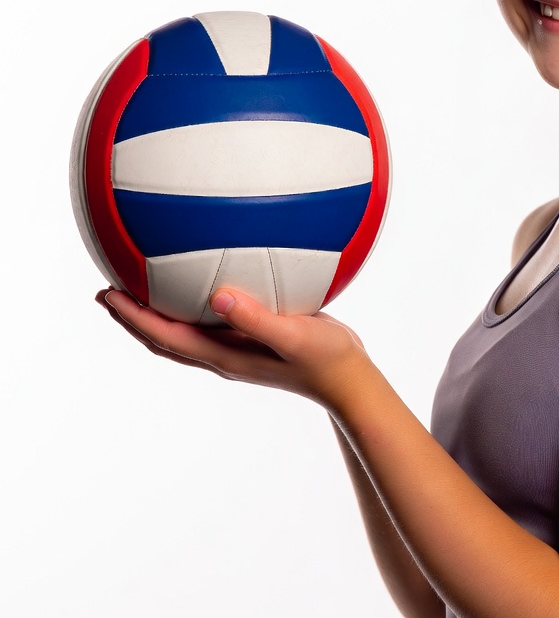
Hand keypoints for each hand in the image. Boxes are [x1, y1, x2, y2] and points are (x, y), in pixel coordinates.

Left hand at [97, 287, 369, 411]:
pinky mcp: (255, 337)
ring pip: (185, 331)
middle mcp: (224, 353)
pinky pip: (212, 320)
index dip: (133, 318)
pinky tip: (206, 282)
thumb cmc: (325, 360)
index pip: (166, 336)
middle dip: (134, 316)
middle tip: (108, 289)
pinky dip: (193, 304)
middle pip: (165, 336)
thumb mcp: (293, 336)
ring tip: (141, 285)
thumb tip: (217, 296)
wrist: (350, 378)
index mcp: (224, 355)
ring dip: (158, 312)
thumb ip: (257, 319)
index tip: (107, 294)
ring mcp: (238, 347)